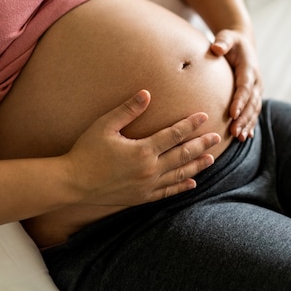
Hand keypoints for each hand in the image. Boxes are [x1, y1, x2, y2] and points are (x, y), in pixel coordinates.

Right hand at [64, 90, 219, 205]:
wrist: (72, 183)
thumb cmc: (86, 151)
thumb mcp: (104, 126)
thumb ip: (127, 110)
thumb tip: (147, 93)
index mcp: (142, 150)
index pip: (174, 135)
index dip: (190, 125)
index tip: (204, 117)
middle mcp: (149, 169)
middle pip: (183, 155)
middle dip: (201, 145)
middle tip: (217, 137)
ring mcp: (147, 186)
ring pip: (179, 174)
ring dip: (197, 166)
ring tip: (211, 158)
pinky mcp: (141, 197)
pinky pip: (167, 192)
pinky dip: (181, 187)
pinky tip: (192, 183)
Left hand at [211, 29, 262, 140]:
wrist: (243, 43)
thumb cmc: (231, 41)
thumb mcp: (227, 37)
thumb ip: (223, 41)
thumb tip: (217, 47)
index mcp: (249, 69)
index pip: (245, 87)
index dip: (240, 100)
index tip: (232, 113)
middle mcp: (256, 82)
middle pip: (251, 103)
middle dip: (244, 118)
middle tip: (234, 132)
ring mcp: (257, 90)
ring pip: (254, 110)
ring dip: (247, 124)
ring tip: (238, 137)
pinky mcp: (254, 96)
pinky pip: (253, 112)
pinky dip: (250, 124)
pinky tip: (245, 137)